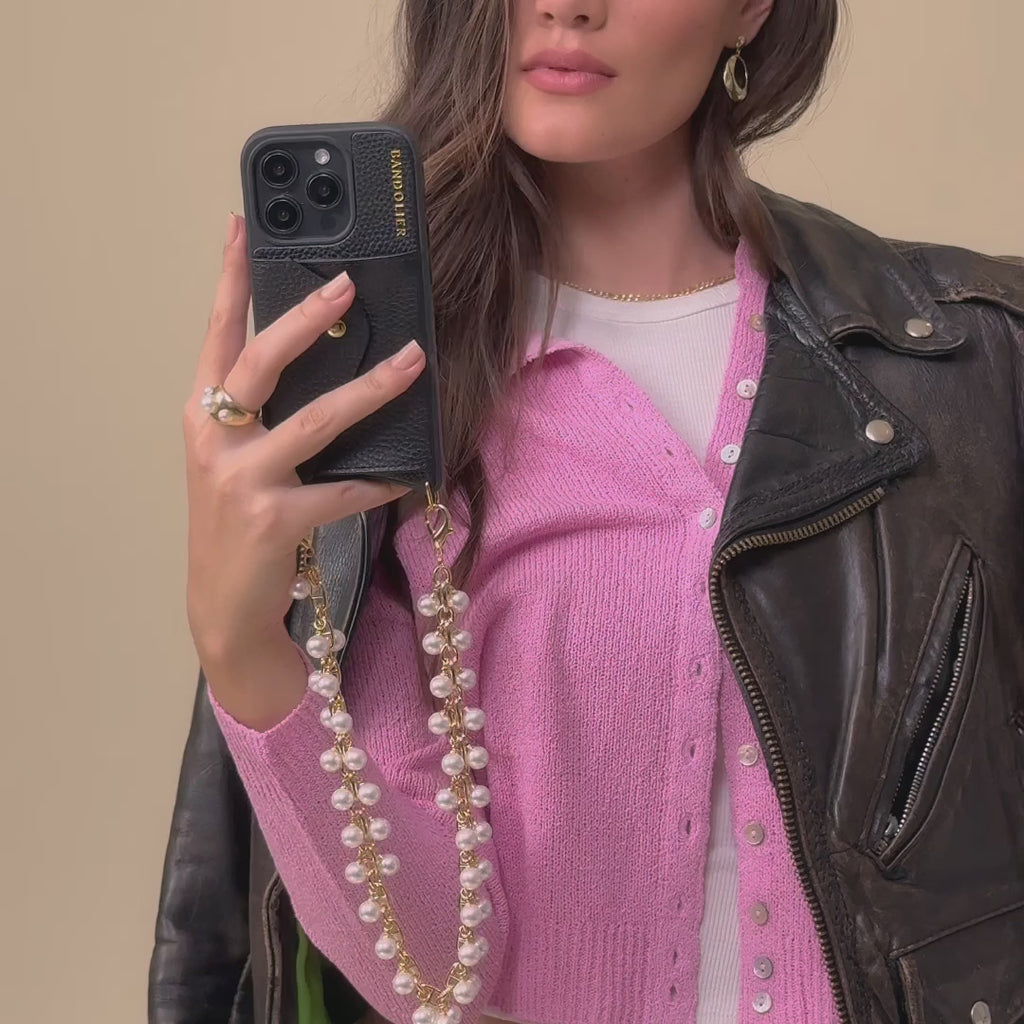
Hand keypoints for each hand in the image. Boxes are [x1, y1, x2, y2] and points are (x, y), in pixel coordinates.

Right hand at [182, 212, 425, 676]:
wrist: (223, 602)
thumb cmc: (235, 521)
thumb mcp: (235, 459)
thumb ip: (263, 416)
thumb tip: (330, 368)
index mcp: (202, 415)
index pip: (217, 336)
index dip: (228, 281)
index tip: (242, 227)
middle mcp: (213, 439)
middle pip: (261, 363)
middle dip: (304, 318)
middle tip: (348, 284)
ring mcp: (241, 479)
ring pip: (315, 421)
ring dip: (371, 390)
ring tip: (412, 362)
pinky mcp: (274, 519)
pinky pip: (342, 492)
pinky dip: (379, 483)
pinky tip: (408, 475)